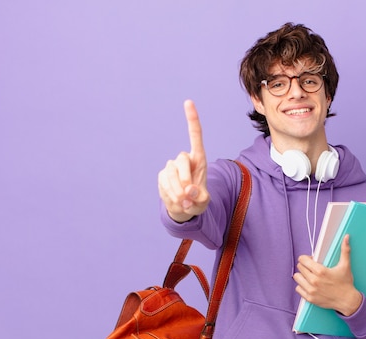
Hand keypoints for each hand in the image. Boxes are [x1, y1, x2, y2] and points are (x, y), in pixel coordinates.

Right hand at [158, 100, 209, 221]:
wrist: (183, 209)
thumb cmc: (197, 202)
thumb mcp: (203, 203)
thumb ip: (200, 198)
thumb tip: (190, 190)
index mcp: (199, 159)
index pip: (195, 136)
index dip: (192, 119)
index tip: (188, 101)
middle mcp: (184, 159)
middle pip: (181, 160)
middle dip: (185, 179)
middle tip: (188, 194)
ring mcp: (172, 167)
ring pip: (171, 174)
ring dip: (177, 190)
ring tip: (184, 201)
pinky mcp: (162, 175)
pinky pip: (164, 182)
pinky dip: (170, 194)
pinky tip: (176, 200)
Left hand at [293, 235, 362, 315]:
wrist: (347, 301)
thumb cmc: (346, 283)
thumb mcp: (345, 265)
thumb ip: (345, 250)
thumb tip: (346, 237)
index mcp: (320, 271)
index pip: (303, 260)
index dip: (306, 258)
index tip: (311, 260)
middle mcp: (314, 281)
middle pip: (300, 267)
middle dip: (305, 266)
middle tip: (312, 268)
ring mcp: (311, 290)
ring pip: (297, 277)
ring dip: (302, 276)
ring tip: (309, 276)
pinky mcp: (310, 298)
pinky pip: (298, 289)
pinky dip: (302, 286)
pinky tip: (309, 285)